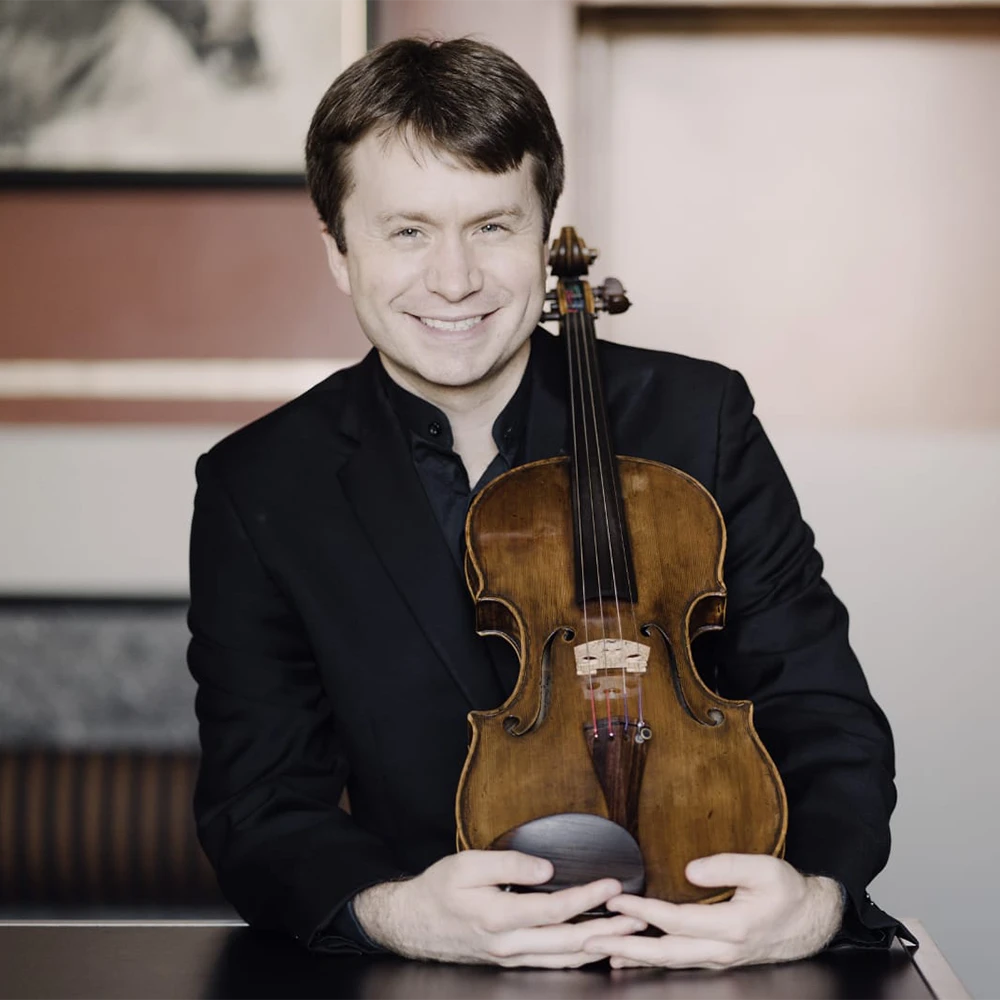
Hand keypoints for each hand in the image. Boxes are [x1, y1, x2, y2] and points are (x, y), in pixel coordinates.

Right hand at [352, 850, 646, 966]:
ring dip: (598, 947)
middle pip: (567, 942)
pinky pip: (550, 963)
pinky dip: (577, 958)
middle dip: (607, 930)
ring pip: (563, 959)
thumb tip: (547, 869)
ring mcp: (510, 958)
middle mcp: (508, 945)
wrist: (410, 922)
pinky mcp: (509, 961)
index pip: (554, 910)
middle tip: (637, 919)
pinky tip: (594, 950)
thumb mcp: (468, 863)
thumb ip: (510, 863)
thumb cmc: (438, 889)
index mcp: (498, 917)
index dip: (586, 898)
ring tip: (627, 935)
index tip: (612, 884)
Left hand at [582, 854, 844, 968]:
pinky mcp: (716, 958)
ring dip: (632, 955)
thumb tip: (690, 869)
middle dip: (624, 945)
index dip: (643, 910)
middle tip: (590, 938)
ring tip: (598, 949)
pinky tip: (628, 957)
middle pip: (664, 951)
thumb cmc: (789, 892)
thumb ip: (726, 866)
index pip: (676, 920)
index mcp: (731, 927)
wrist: (813, 922)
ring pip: (668, 960)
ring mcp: (718, 959)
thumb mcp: (765, 868)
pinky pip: (677, 961)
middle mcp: (721, 950)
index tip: (615, 900)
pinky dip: (650, 959)